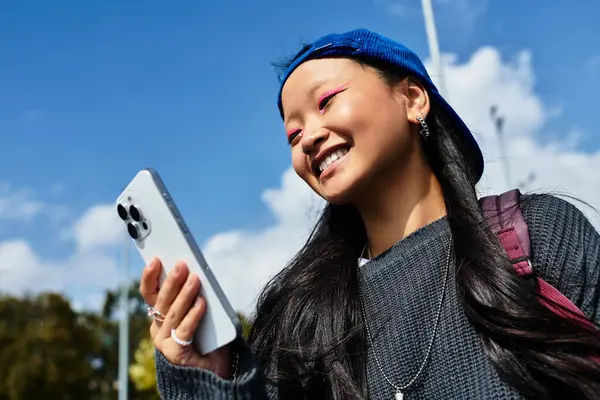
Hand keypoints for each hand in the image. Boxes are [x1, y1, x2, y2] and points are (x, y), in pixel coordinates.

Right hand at [140, 258, 231, 378]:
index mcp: (161, 317)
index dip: (150, 277)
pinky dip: (194, 315)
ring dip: (184, 294)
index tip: (156, 259)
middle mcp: (159, 330)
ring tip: (195, 279)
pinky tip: (202, 303)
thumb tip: (198, 275)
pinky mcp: (176, 355)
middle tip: (181, 265)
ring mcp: (165, 343)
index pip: (150, 294)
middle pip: (161, 302)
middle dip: (171, 281)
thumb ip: (197, 298)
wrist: (216, 373)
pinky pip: (184, 331)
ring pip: (173, 314)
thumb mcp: (202, 314)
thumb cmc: (209, 340)